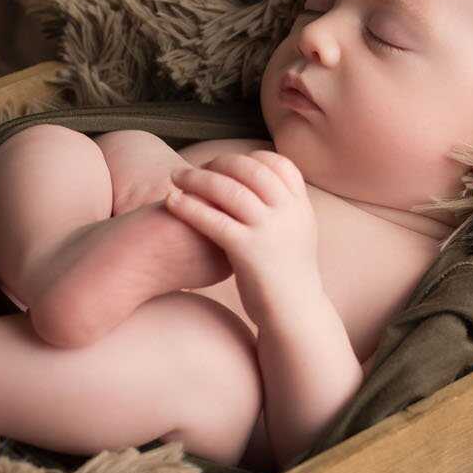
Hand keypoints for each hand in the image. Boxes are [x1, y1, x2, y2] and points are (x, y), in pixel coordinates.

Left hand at [163, 151, 321, 323]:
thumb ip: (281, 209)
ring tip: (175, 177)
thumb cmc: (287, 277)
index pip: (277, 164)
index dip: (247, 158)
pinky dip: (189, 207)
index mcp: (300, 206)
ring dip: (197, 179)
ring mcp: (269, 230)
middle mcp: (288, 213)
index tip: (224, 163)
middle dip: (218, 163)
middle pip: (250, 169)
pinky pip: (213, 219)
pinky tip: (171, 202)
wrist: (295, 315)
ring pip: (229, 190)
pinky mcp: (248, 250)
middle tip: (194, 168)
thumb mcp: (295, 234)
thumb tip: (257, 184)